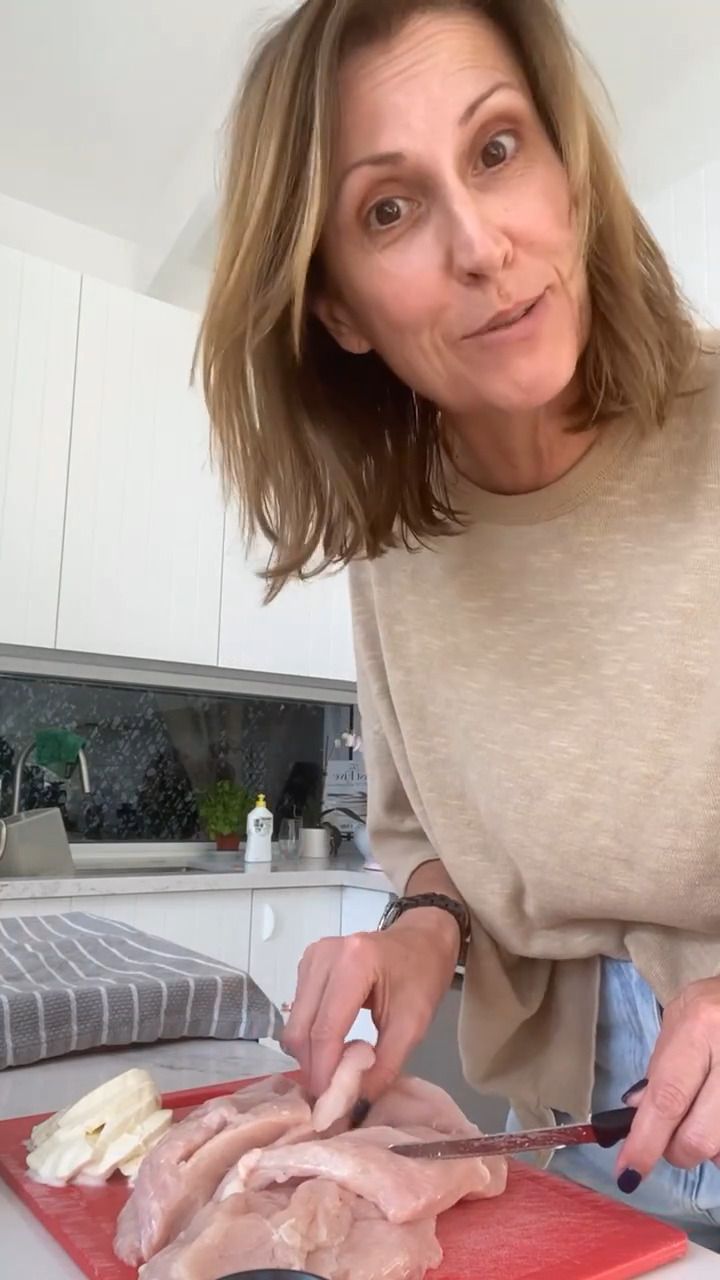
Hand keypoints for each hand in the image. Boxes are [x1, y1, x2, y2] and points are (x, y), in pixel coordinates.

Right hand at [281, 908, 458, 1101]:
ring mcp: (312, 957)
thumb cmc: (422, 977)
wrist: (421, 939)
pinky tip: (333, 1047)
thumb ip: (383, 1066)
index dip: (323, 1072)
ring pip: (295, 1023)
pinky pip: (298, 1011)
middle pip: (301, 1029)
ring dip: (310, 1054)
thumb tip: (352, 1102)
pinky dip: (311, 1036)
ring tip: (336, 1072)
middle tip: (332, 1095)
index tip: (330, 1105)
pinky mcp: (307, 963)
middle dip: (313, 1068)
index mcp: (353, 963)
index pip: (325, 1030)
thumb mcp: (413, 1026)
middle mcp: (324, 956)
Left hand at [617, 977, 719, 1188]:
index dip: (646, 1142)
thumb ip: (660, 1064)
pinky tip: (717, 1118)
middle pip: (699, 1137)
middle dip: (677, 1151)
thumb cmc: (719, 1000)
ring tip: (703, 1115)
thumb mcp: (682, 1016)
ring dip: (708, 1148)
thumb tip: (637, 1113)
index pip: (668, 1098)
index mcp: (701, 1028)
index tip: (629, 1173)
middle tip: (671, 1139)